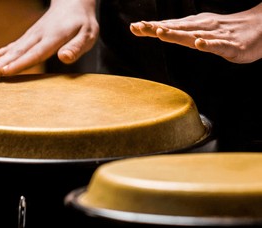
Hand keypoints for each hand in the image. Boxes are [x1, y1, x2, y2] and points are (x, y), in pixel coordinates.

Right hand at [0, 0, 98, 78]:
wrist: (73, 3)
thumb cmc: (83, 24)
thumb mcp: (88, 35)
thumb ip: (76, 47)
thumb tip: (64, 58)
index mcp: (54, 37)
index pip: (35, 53)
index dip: (20, 63)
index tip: (6, 71)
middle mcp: (38, 35)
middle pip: (19, 52)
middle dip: (3, 63)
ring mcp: (31, 35)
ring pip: (12, 49)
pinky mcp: (28, 37)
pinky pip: (11, 45)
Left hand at [130, 3, 261, 62]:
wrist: (260, 29)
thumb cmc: (226, 31)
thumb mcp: (199, 32)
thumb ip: (180, 33)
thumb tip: (158, 30)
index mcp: (193, 26)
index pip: (169, 26)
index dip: (151, 27)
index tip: (134, 27)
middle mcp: (202, 28)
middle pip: (176, 29)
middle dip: (156, 28)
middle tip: (139, 27)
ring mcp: (216, 35)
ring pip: (193, 35)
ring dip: (176, 34)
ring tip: (160, 32)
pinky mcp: (230, 45)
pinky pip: (218, 45)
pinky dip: (208, 44)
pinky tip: (199, 43)